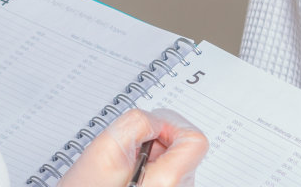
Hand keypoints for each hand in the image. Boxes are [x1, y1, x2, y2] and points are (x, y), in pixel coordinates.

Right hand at [58, 108, 207, 186]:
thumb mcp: (106, 149)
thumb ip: (137, 123)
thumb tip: (156, 120)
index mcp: (168, 180)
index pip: (194, 140)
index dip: (172, 125)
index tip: (150, 130)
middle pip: (183, 146)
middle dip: (156, 138)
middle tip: (130, 150)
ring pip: (172, 157)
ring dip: (149, 151)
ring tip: (126, 164)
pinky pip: (163, 169)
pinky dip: (147, 164)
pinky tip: (128, 173)